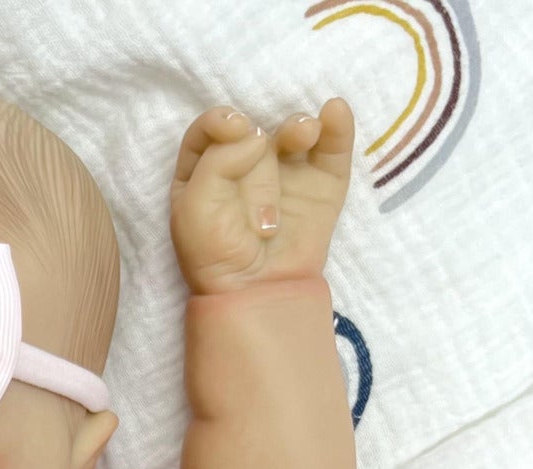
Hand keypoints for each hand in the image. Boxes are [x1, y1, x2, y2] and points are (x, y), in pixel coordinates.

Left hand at [169, 98, 353, 295]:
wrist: (258, 293)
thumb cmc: (216, 254)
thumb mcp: (194, 209)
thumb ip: (216, 161)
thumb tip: (257, 136)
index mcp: (204, 171)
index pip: (213, 128)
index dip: (222, 120)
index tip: (236, 128)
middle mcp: (245, 165)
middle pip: (255, 133)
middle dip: (255, 162)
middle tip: (256, 214)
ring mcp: (286, 172)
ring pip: (292, 131)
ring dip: (298, 129)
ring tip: (303, 137)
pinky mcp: (321, 182)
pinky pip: (333, 146)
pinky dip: (338, 126)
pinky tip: (334, 112)